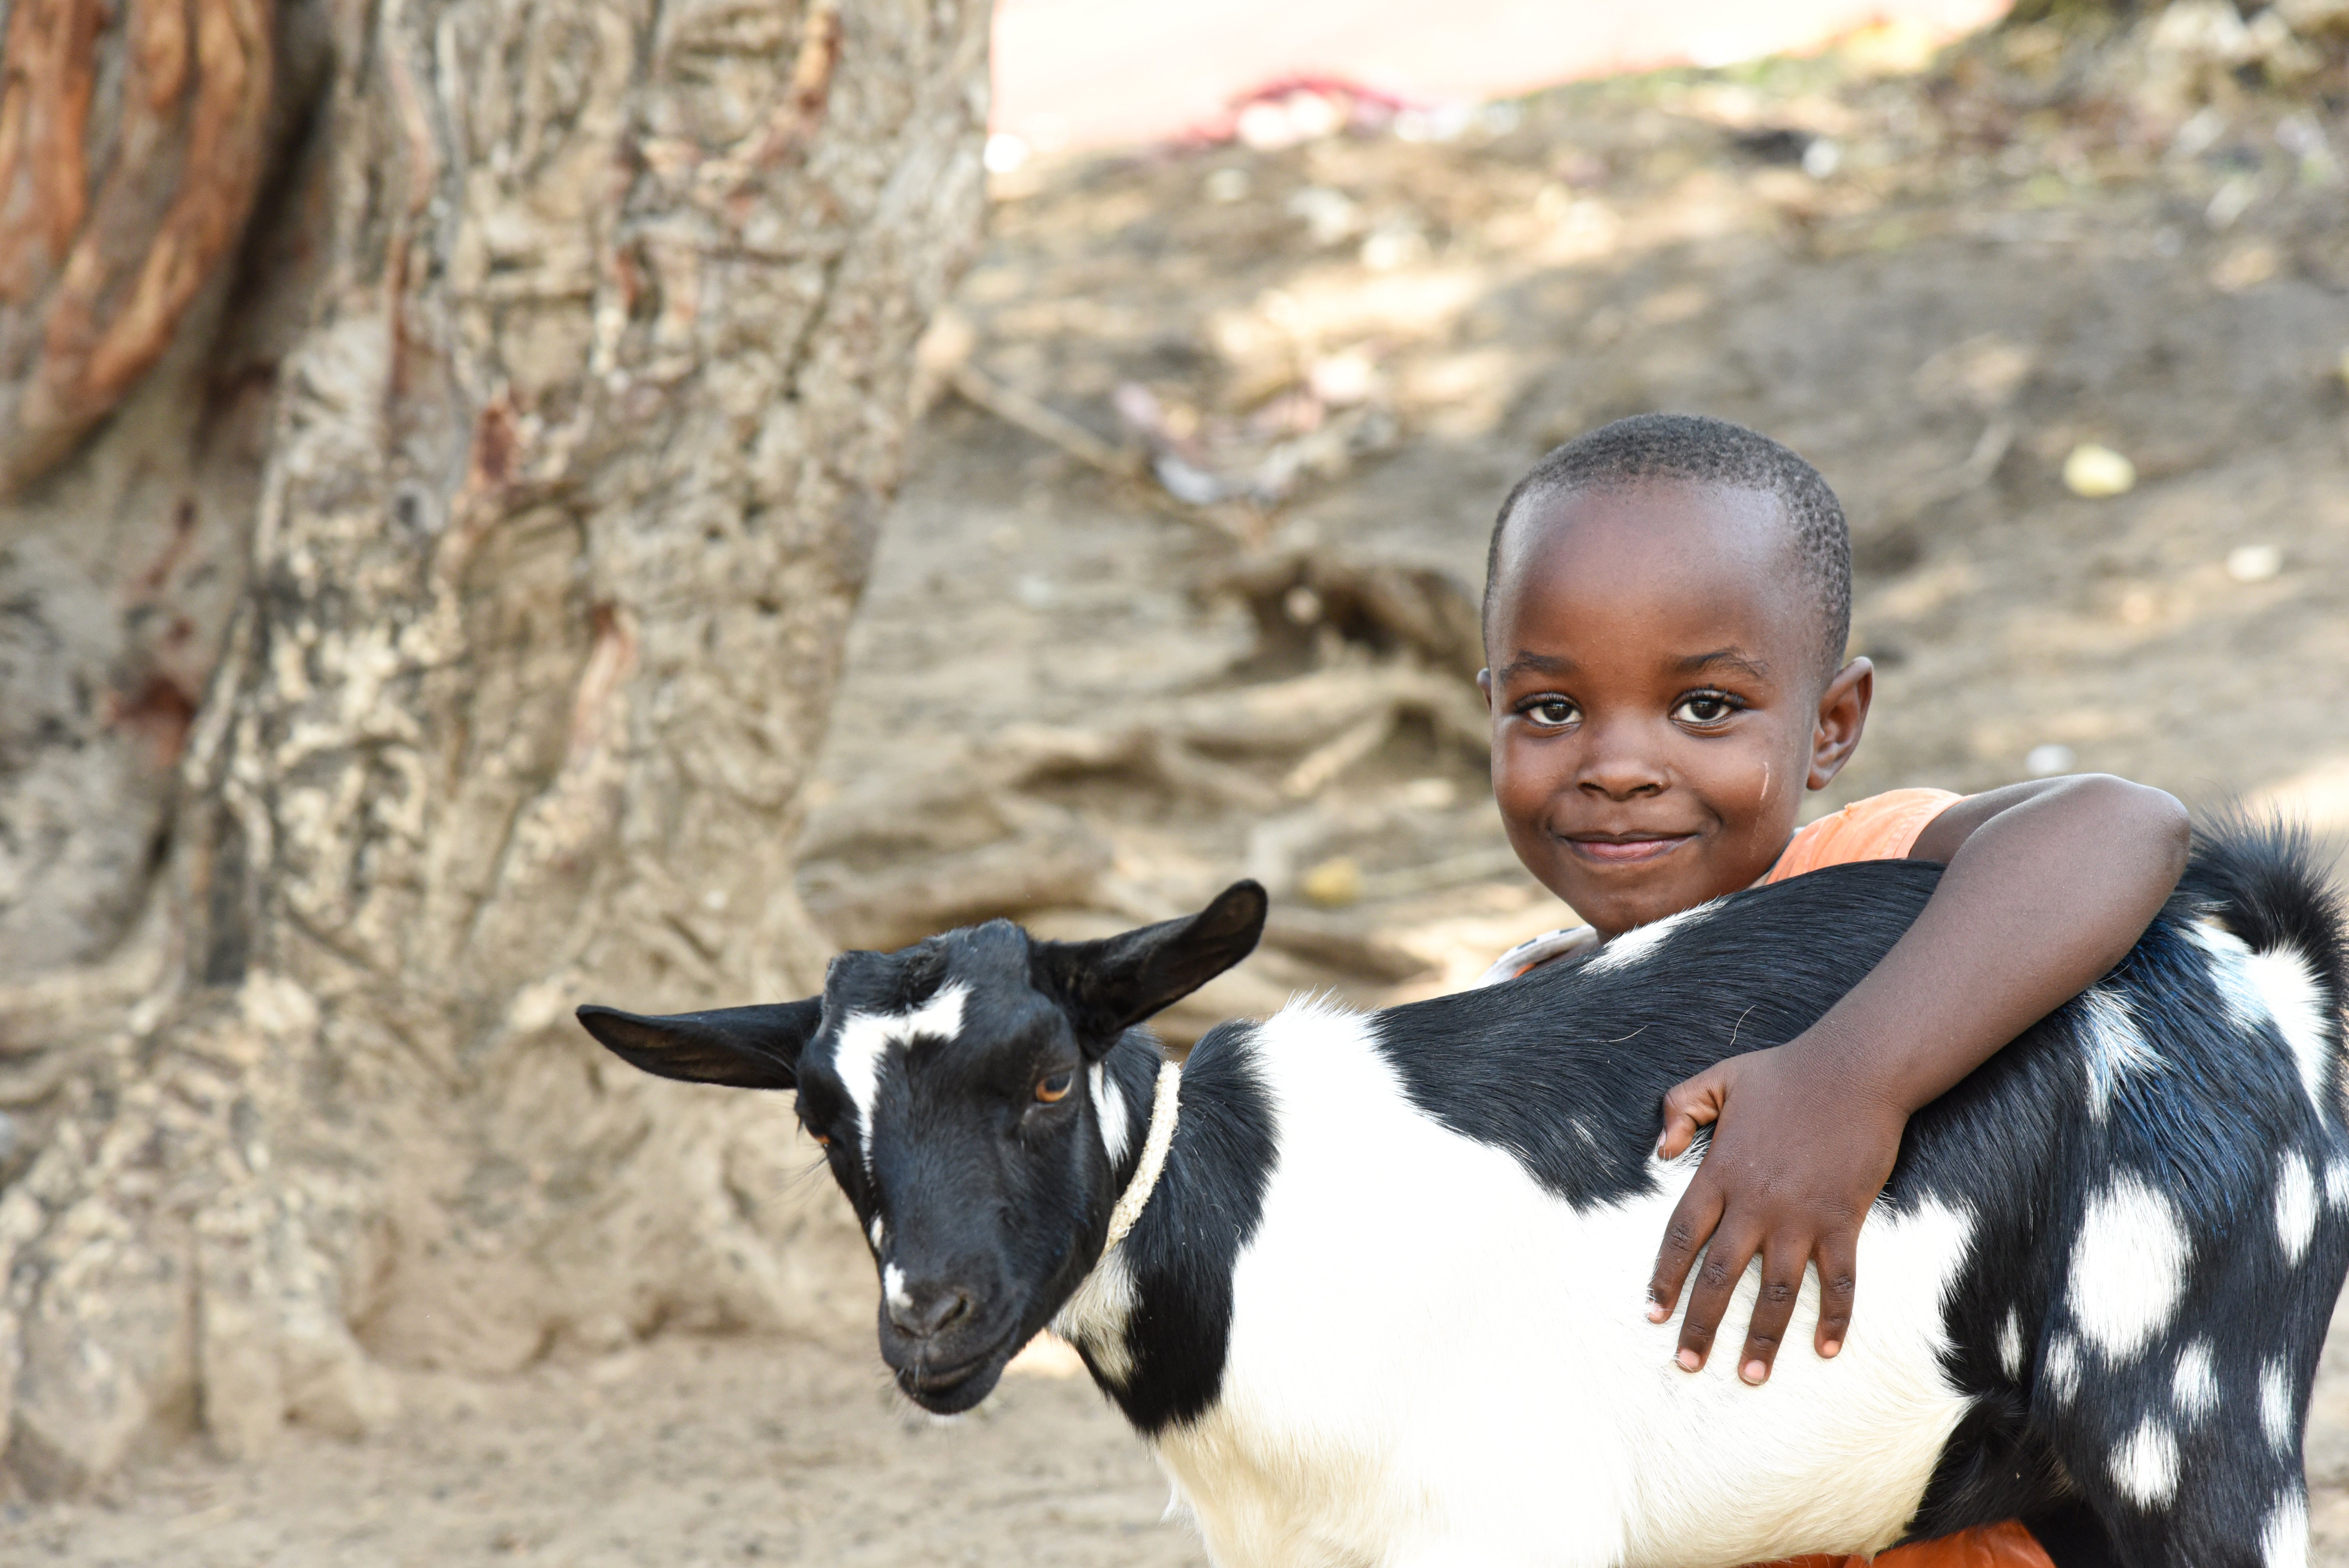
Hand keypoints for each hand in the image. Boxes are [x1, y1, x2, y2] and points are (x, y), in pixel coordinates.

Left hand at [1644, 1040, 1906, 1383]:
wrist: (1855, 1071)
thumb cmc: (1785, 1073)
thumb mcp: (1719, 1079)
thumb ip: (1679, 1108)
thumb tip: (1660, 1152)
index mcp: (1720, 1173)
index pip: (1681, 1237)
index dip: (1664, 1279)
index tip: (1652, 1314)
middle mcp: (1756, 1204)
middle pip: (1719, 1277)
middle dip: (1700, 1325)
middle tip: (1687, 1364)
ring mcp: (1801, 1217)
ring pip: (1775, 1292)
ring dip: (1762, 1337)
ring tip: (1750, 1374)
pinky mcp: (1844, 1221)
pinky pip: (1838, 1281)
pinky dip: (1833, 1317)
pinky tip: (1825, 1349)